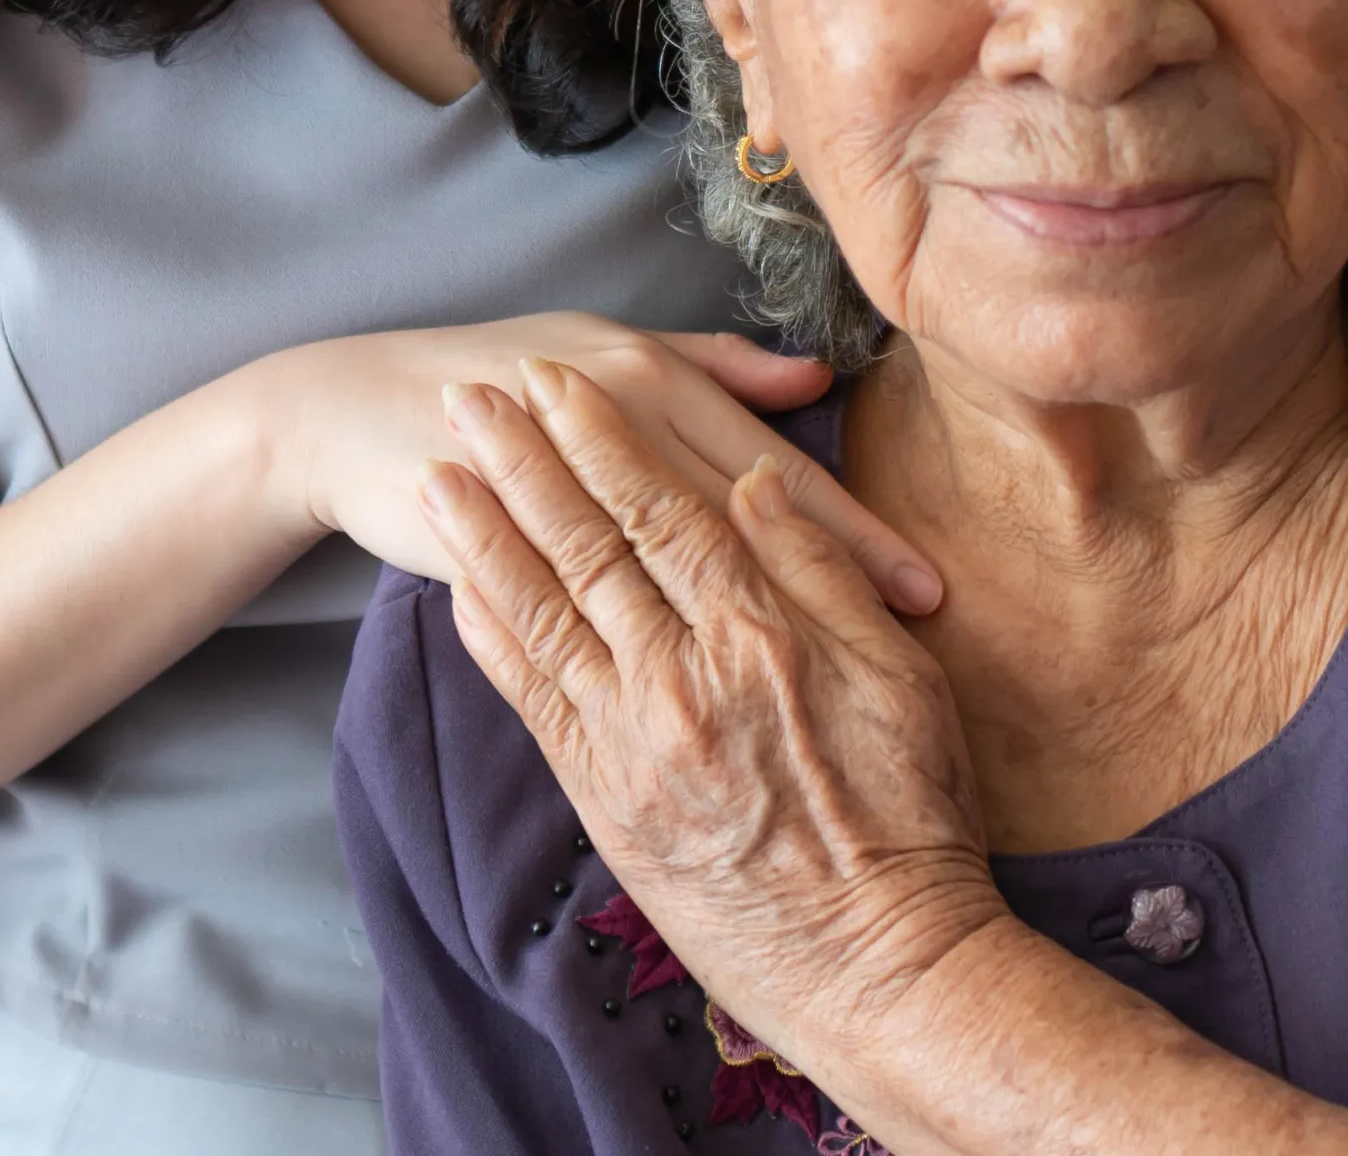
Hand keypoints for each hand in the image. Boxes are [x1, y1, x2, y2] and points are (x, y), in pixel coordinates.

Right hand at [258, 313, 941, 612]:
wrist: (361, 408)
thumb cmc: (504, 375)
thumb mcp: (610, 352)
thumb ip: (712, 369)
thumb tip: (809, 382)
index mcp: (650, 379)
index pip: (775, 473)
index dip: (851, 532)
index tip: (923, 587)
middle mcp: (615, 433)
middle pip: (749, 521)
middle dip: (833, 577)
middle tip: (912, 634)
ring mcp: (561, 500)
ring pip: (679, 565)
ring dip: (755, 620)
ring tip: (826, 679)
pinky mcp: (511, 559)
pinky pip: (585, 622)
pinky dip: (639, 653)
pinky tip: (689, 692)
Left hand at [415, 357, 1000, 1069]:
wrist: (876, 965)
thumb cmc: (910, 819)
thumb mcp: (900, 680)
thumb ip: (821, 573)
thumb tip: (758, 484)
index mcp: (759, 632)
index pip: (665, 508)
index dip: (605, 439)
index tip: (560, 383)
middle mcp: (681, 675)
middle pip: (588, 544)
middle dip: (524, 461)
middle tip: (470, 396)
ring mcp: (631, 739)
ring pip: (543, 611)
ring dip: (485, 533)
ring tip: (438, 471)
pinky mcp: (604, 797)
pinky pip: (531, 701)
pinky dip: (493, 638)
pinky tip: (458, 588)